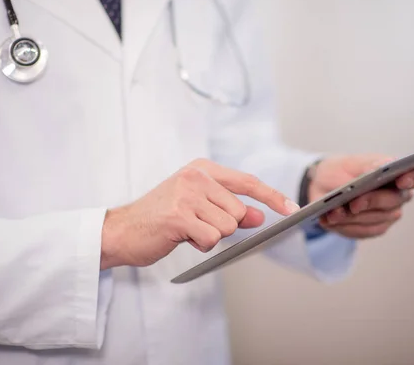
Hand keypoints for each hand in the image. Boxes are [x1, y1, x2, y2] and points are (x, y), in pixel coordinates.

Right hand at [100, 159, 299, 268]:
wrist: (121, 230)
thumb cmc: (160, 219)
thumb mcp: (199, 209)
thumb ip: (230, 209)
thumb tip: (260, 216)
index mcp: (202, 169)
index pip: (247, 181)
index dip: (272, 196)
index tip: (292, 208)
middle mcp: (196, 176)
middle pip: (238, 210)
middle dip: (223, 225)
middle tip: (196, 224)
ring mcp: (187, 193)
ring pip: (227, 226)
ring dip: (210, 236)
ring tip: (186, 230)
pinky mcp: (179, 214)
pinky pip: (211, 238)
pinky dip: (200, 245)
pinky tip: (180, 237)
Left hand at [308, 154, 413, 238]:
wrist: (324, 184)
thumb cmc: (342, 170)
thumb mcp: (351, 162)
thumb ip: (367, 165)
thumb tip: (378, 169)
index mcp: (399, 173)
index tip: (402, 180)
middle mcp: (399, 196)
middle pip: (394, 201)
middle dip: (372, 201)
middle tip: (353, 203)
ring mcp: (387, 215)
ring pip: (376, 220)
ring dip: (352, 217)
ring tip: (333, 212)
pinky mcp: (374, 228)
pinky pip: (362, 231)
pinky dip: (344, 226)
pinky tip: (329, 219)